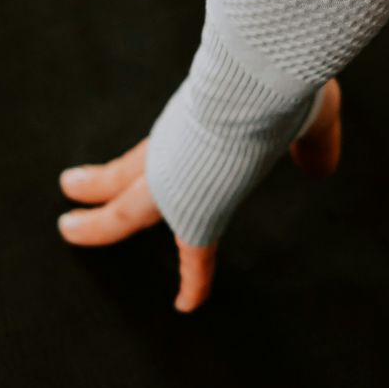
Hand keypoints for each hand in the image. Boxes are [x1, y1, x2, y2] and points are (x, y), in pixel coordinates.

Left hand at [57, 79, 343, 312]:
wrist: (265, 81)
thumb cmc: (283, 84)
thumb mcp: (305, 114)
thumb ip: (311, 143)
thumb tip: (321, 167)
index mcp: (198, 123)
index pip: (165, 148)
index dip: (151, 161)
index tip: (131, 169)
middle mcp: (178, 149)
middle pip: (126, 171)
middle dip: (97, 183)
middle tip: (70, 188)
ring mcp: (175, 179)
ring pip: (122, 209)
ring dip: (95, 221)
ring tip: (67, 229)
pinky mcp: (195, 213)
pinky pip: (194, 256)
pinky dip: (194, 282)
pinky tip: (186, 306)